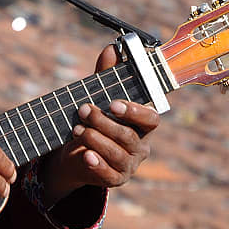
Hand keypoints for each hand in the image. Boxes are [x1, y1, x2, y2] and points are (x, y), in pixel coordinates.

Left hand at [40, 45, 160, 204]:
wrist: (77, 153)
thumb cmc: (95, 121)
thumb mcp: (98, 97)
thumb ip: (106, 76)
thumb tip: (112, 48)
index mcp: (143, 124)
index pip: (151, 119)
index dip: (134, 111)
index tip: (113, 103)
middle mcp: (141, 146)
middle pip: (129, 136)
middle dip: (104, 122)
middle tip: (83, 110)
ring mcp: (130, 165)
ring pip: (119, 154)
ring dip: (97, 140)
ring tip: (77, 129)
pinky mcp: (116, 179)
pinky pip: (109, 175)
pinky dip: (98, 165)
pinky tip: (86, 155)